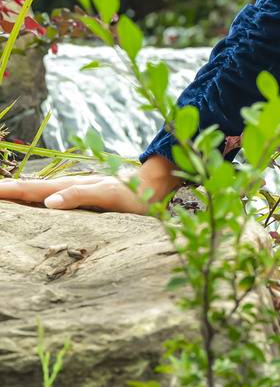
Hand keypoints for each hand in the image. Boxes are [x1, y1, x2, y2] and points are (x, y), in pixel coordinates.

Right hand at [0, 161, 179, 215]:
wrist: (157, 185)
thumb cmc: (136, 194)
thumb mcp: (109, 196)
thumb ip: (80, 196)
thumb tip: (49, 202)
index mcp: (72, 187)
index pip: (33, 190)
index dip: (10, 192)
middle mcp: (71, 187)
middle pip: (32, 189)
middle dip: (7, 191)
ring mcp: (77, 190)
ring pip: (40, 191)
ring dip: (18, 193)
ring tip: (1, 194)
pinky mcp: (84, 195)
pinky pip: (52, 196)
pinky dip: (35, 197)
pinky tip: (32, 202)